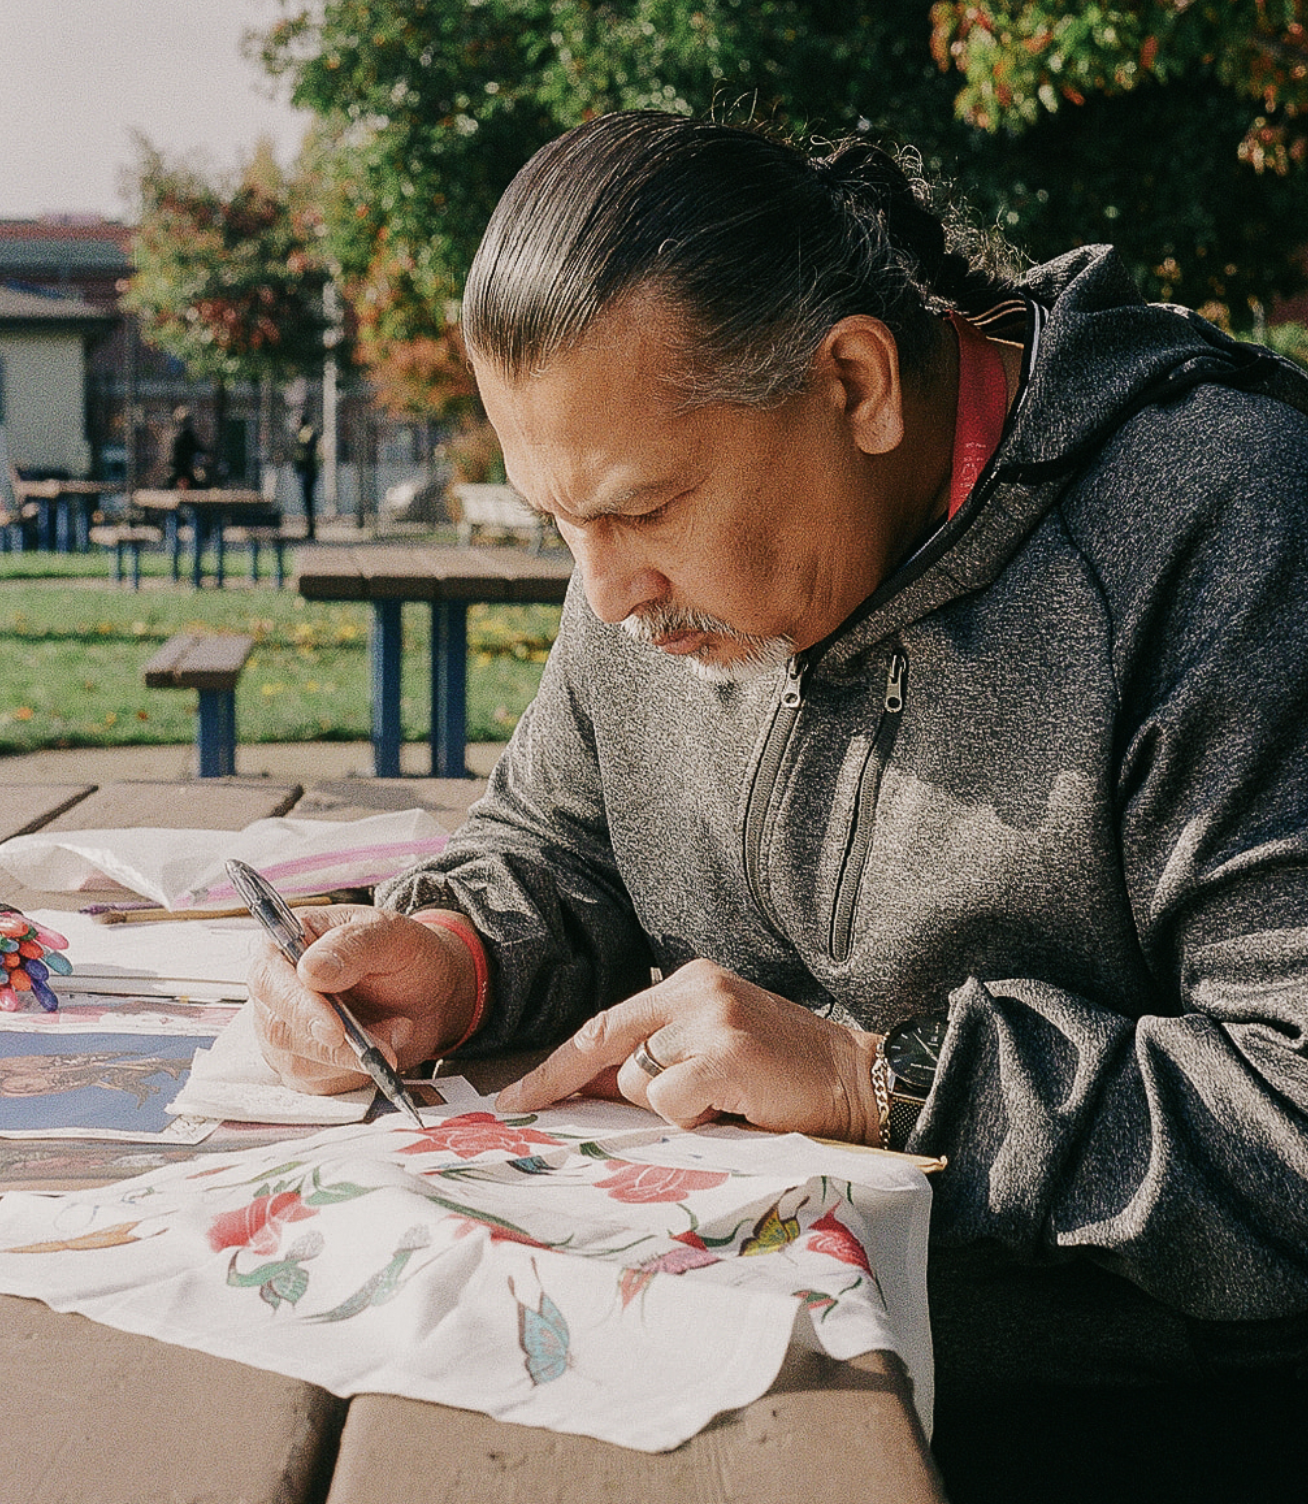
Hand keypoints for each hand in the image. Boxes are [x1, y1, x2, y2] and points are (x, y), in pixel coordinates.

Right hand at [249, 905, 479, 1093]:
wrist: (430, 990)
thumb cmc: (404, 954)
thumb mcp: (390, 934)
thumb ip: (351, 946)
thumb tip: (310, 970)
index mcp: (286, 945)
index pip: (270, 980)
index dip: (299, 1009)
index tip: (335, 1029)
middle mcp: (278, 989)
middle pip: (279, 1030)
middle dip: (334, 1045)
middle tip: (384, 1040)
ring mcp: (286, 1029)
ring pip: (299, 1063)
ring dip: (355, 1057)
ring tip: (398, 1028)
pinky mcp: (304, 1062)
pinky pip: (319, 1084)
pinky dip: (357, 1073)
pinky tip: (385, 1047)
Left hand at [496, 958, 884, 1144]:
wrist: (857, 1079)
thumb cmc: (782, 1075)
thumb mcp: (713, 1049)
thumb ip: (657, 1060)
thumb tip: (587, 1091)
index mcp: (686, 984)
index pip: (602, 1026)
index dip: (555, 1068)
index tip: (514, 1100)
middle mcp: (694, 990)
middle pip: (614, 1055)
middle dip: (623, 1093)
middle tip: (658, 1103)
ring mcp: (711, 1018)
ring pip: (643, 1084)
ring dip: (679, 1108)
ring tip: (729, 1098)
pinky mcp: (728, 1051)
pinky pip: (672, 1103)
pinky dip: (698, 1117)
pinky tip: (739, 1104)